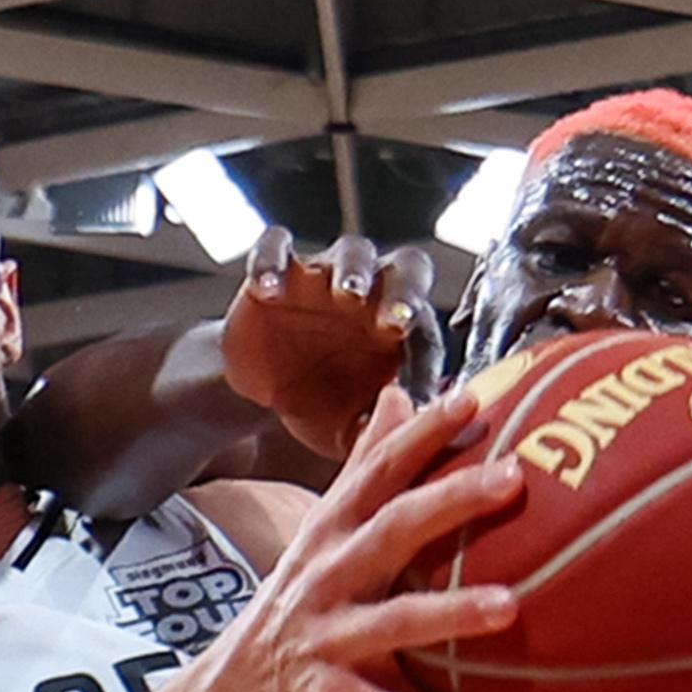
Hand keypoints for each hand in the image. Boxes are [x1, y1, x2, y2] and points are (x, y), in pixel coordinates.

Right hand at [180, 376, 530, 691]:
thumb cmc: (300, 605)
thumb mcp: (324, 533)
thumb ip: (363, 467)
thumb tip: (397, 393)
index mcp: (330, 533)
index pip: (374, 471)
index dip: (418, 434)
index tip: (469, 399)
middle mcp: (325, 577)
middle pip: (389, 530)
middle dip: (448, 501)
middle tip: (513, 478)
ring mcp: (325, 638)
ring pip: (392, 621)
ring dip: (450, 614)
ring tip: (509, 607)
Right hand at [219, 231, 439, 459]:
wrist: (264, 388)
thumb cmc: (323, 402)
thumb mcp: (352, 427)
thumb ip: (386, 431)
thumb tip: (424, 442)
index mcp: (400, 329)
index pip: (426, 330)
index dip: (428, 355)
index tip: (420, 384)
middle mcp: (373, 294)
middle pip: (407, 269)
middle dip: (405, 291)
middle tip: (396, 321)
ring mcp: (327, 276)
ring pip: (353, 251)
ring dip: (354, 269)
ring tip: (346, 294)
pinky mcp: (279, 270)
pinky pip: (277, 249)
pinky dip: (272, 262)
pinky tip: (268, 291)